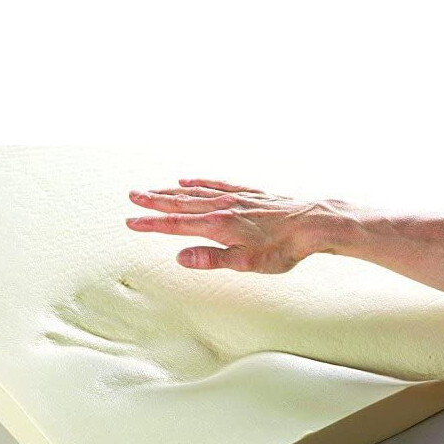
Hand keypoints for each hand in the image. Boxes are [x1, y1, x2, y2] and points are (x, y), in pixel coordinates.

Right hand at [126, 178, 339, 272]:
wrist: (313, 223)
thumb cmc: (283, 248)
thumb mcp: (248, 263)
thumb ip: (212, 259)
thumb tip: (180, 258)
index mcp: (218, 226)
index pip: (176, 225)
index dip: (151, 224)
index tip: (130, 222)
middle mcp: (223, 207)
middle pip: (180, 203)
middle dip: (153, 201)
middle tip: (131, 197)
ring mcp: (235, 197)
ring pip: (195, 191)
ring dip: (170, 191)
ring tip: (151, 190)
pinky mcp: (248, 192)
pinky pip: (216, 183)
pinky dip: (198, 181)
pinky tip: (188, 179)